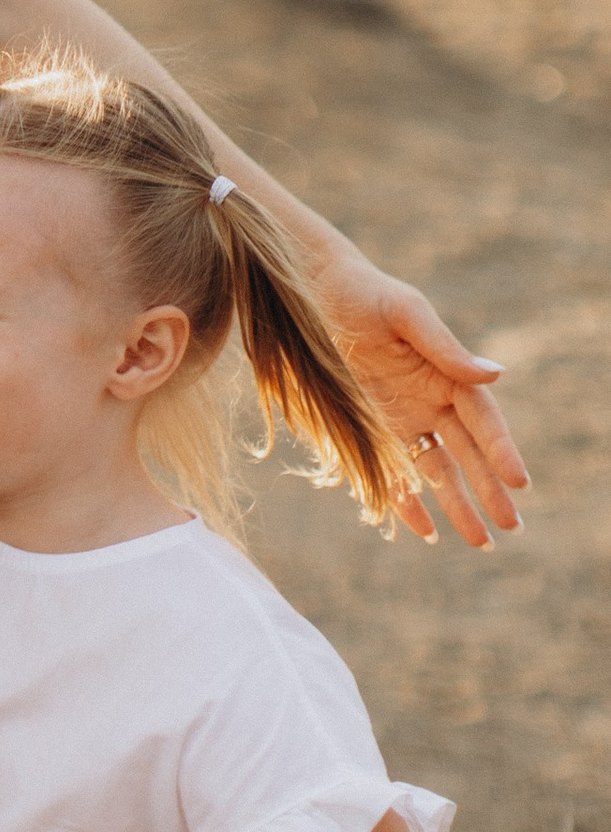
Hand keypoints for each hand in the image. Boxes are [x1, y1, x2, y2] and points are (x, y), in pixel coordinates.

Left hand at [313, 249, 527, 546]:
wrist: (314, 290)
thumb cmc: (365, 294)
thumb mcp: (406, 313)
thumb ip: (445, 347)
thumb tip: (495, 375)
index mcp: (446, 373)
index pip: (482, 420)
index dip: (501, 449)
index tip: (518, 481)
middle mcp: (430, 400)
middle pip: (467, 453)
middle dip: (489, 489)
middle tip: (512, 526)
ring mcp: (402, 417)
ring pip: (437, 469)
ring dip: (458, 503)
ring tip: (480, 541)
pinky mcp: (371, 427)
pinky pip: (393, 470)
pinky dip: (408, 501)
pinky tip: (424, 530)